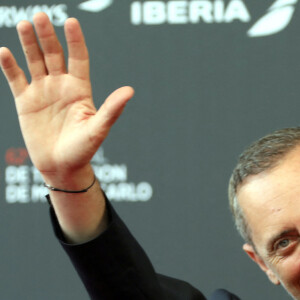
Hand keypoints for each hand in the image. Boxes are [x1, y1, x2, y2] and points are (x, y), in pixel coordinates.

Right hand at [0, 13, 133, 181]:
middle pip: (54, 54)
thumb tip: (130, 91)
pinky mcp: (26, 102)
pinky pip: (16, 79)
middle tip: (40, 16)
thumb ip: (111, 109)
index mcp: (80, 89)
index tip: (71, 22)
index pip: (78, 58)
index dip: (75, 41)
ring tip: (24, 25)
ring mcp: (43, 92)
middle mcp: (61, 86)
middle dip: (47, 36)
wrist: (62, 166)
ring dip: (28, 44)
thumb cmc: (83, 149)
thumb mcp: (98, 128)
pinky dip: (10, 66)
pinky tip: (4, 52)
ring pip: (34, 61)